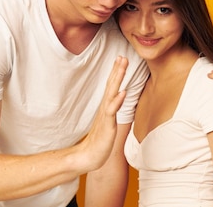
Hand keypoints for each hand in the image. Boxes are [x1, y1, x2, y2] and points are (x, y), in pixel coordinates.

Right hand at [78, 56, 127, 170]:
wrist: (89, 156)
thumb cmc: (100, 140)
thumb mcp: (107, 122)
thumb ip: (110, 111)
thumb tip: (115, 101)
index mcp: (105, 106)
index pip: (111, 86)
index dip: (116, 72)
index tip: (120, 58)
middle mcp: (105, 108)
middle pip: (111, 85)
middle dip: (117, 70)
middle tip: (122, 56)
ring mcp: (105, 115)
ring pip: (111, 93)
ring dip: (117, 79)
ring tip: (122, 66)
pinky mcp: (107, 124)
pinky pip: (112, 111)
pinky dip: (117, 101)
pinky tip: (122, 92)